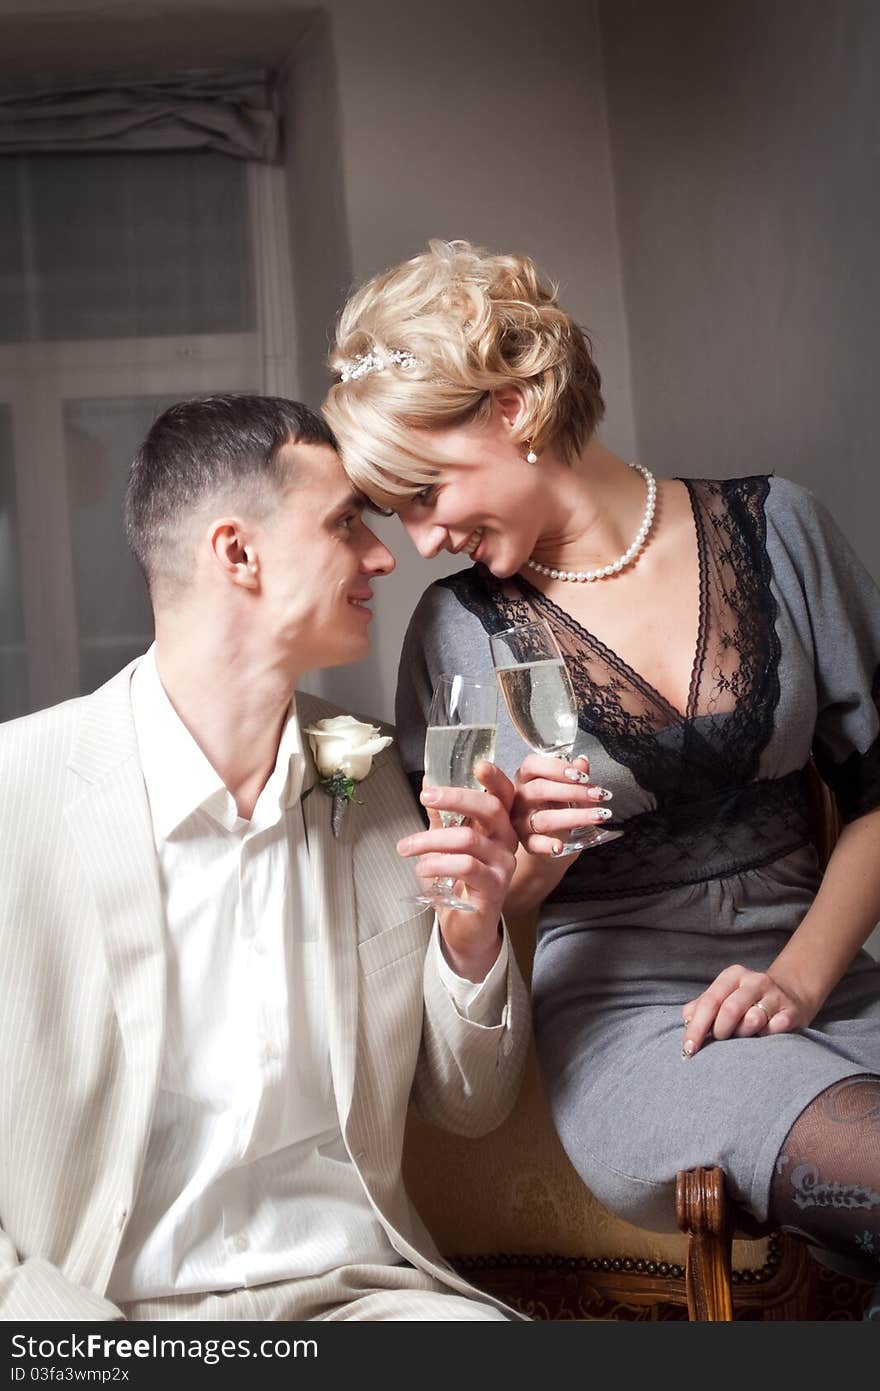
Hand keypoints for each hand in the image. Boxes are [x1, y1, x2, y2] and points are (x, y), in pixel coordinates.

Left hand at [396, 761, 517, 979]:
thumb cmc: (457, 882)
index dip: (496, 778)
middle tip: (425, 797)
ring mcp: (503, 866)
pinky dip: (438, 863)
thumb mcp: (447, 845)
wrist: (466, 928)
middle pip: (490, 809)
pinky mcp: (494, 888)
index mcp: (498, 826)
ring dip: (431, 839)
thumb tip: (428, 785)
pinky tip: (422, 868)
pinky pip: (467, 867)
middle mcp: (507, 842)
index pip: (505, 796)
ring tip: (406, 847)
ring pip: (469, 839)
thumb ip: (442, 818)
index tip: (478, 764)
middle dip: (455, 798)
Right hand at [510, 753, 613, 855]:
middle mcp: (520, 797)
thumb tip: (582, 761)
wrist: (545, 836)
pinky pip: (534, 844)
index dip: (557, 768)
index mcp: (526, 777)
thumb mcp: (564, 786)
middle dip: (573, 792)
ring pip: (543, 818)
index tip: (582, 775)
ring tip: (599, 816)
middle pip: (540, 789)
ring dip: (574, 817)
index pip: (533, 765)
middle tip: (598, 795)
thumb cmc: (553, 805)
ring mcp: (520, 820)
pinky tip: (560, 847)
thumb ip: (574, 773)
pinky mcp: (525, 841)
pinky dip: (547, 846)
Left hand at [681, 965, 815, 1057]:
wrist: (790, 996)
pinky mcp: (792, 1012)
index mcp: (732, 975)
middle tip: (721, 1039)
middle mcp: (755, 981)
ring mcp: (775, 995)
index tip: (689, 1049)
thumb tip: (687, 1021)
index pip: (710, 1001)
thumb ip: (701, 1007)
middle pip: (729, 1010)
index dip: (697, 1027)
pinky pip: (774, 1030)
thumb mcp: (723, 997)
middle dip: (720, 1031)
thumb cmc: (746, 1002)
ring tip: (745, 1034)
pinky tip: (765, 1034)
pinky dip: (766, 1036)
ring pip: (752, 1020)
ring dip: (744, 1034)